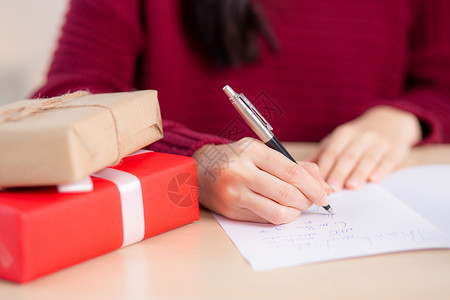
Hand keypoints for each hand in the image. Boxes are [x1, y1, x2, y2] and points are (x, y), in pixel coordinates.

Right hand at [192, 138, 330, 223]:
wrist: (198, 169)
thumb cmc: (235, 158)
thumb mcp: (260, 151)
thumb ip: (291, 164)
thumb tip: (321, 183)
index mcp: (252, 152)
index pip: (292, 172)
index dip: (313, 185)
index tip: (324, 193)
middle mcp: (241, 173)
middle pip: (287, 193)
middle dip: (308, 200)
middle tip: (313, 201)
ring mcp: (234, 194)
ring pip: (277, 212)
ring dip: (295, 212)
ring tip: (297, 206)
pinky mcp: (231, 212)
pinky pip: (264, 219)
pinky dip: (279, 217)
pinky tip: (281, 209)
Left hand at [307, 106, 420, 191]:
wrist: (390, 121)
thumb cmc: (357, 137)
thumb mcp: (338, 139)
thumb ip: (322, 154)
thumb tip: (301, 169)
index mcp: (343, 134)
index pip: (331, 152)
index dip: (324, 168)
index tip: (317, 183)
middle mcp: (361, 136)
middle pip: (347, 156)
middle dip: (339, 173)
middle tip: (331, 189)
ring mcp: (379, 142)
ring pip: (367, 158)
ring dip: (358, 173)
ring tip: (351, 187)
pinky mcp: (395, 150)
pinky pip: (387, 160)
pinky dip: (381, 170)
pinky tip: (374, 180)